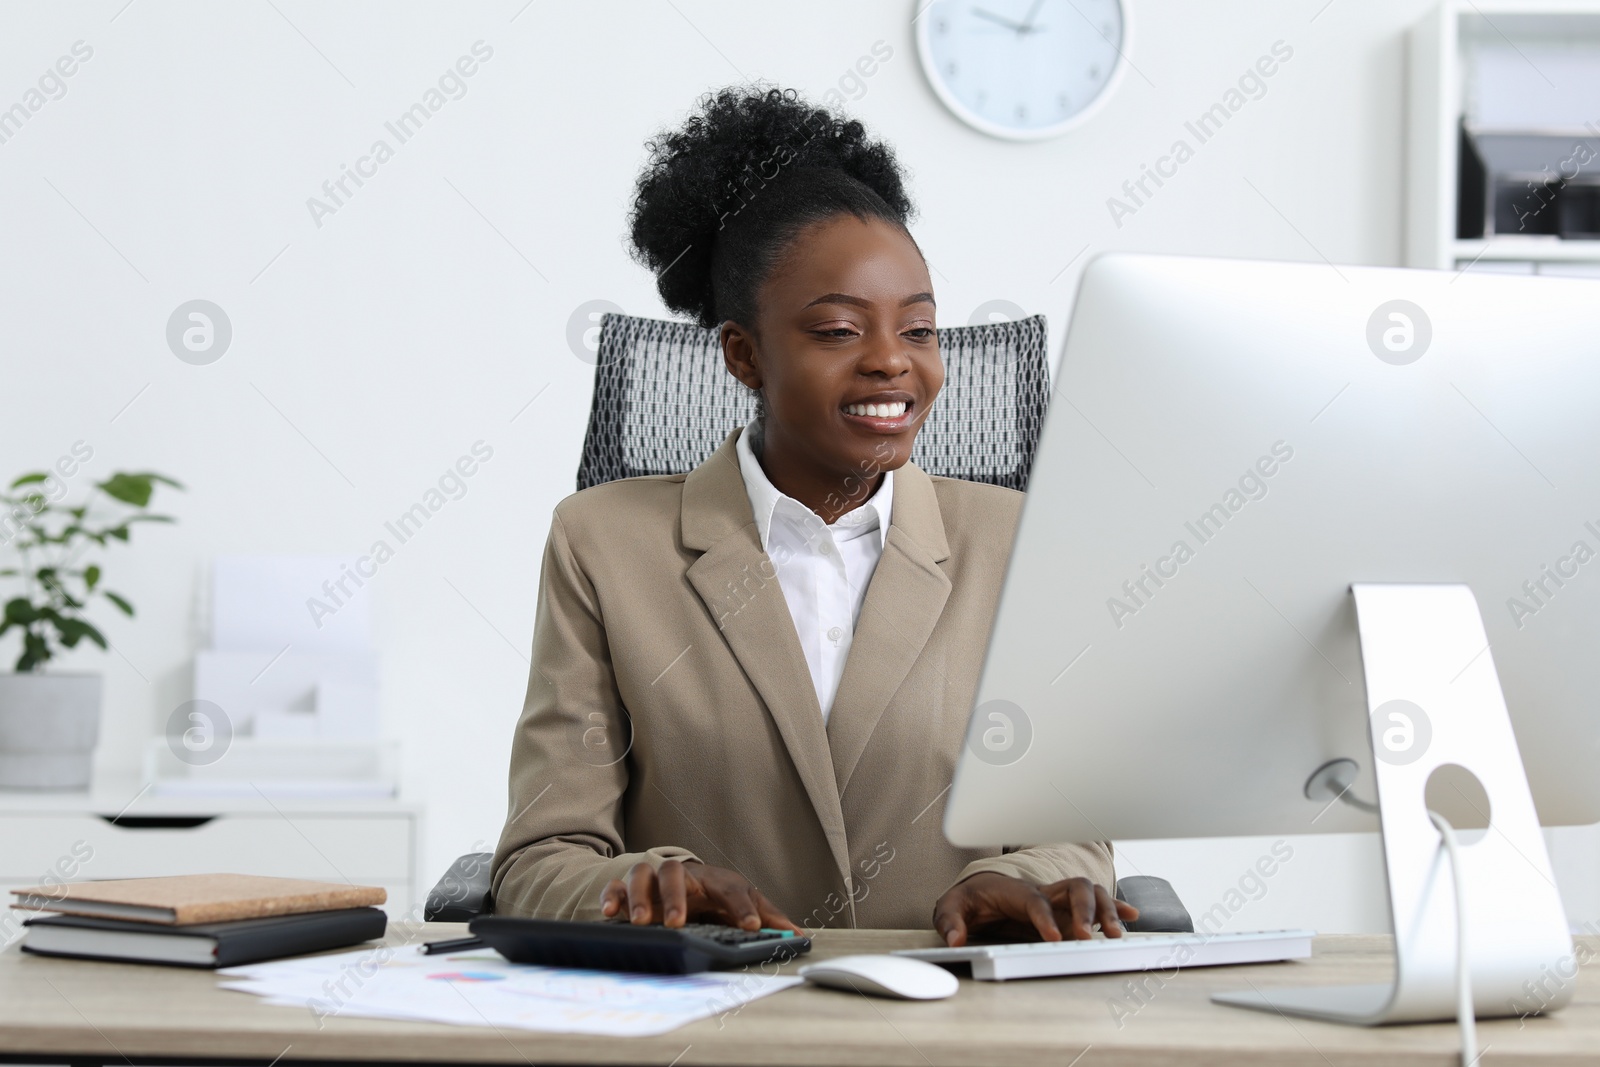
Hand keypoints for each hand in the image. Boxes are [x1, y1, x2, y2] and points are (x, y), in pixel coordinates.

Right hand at [599, 859, 801, 931]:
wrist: (682, 880)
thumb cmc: (715, 893)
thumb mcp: (742, 902)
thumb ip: (767, 917)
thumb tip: (799, 935)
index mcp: (714, 879)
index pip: (730, 887)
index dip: (742, 906)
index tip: (750, 927)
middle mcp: (682, 875)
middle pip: (676, 873)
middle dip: (675, 897)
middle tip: (678, 923)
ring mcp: (653, 880)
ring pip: (643, 875)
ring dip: (642, 897)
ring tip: (645, 922)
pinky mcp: (629, 890)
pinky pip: (615, 887)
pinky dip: (612, 897)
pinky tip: (612, 915)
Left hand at [932, 872, 1137, 946]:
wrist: (979, 889)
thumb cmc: (969, 898)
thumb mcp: (951, 907)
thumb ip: (950, 922)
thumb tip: (956, 941)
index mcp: (1016, 891)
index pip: (1035, 900)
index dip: (1045, 918)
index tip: (1054, 938)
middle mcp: (1043, 891)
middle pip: (1073, 888)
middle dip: (1084, 910)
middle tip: (1085, 938)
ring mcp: (1059, 899)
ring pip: (1090, 892)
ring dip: (1106, 910)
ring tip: (1116, 935)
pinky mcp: (1068, 910)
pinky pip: (1097, 903)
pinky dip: (1116, 908)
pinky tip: (1132, 917)